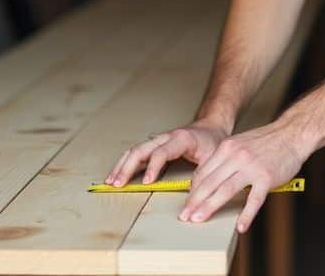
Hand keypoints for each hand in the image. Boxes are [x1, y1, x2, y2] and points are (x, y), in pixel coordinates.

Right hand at [106, 119, 229, 187]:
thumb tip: (194, 196)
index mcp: (181, 139)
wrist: (211, 127)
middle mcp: (166, 137)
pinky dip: (125, 163)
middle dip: (127, 167)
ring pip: (134, 150)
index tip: (147, 183)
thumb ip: (204, 175)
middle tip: (118, 184)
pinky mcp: (155, 145)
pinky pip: (136, 152)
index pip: (161, 152)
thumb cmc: (213, 142)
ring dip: (122, 165)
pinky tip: (117, 175)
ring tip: (111, 181)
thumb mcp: (213, 158)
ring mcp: (158, 140)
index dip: (153, 167)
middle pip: (141, 149)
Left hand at [180, 118, 311, 232]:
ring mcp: (252, 167)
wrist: (292, 134)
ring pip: (225, 190)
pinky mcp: (267, 177)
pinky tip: (240, 226)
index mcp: (227, 147)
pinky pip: (254, 199)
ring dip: (209, 207)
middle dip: (194, 202)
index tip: (187, 203)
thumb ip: (224, 160)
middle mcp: (236, 156)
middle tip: (185, 216)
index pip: (203, 172)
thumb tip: (208, 181)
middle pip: (209, 182)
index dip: (192, 190)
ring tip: (199, 219)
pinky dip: (246, 215)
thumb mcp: (239, 143)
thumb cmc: (267, 141)